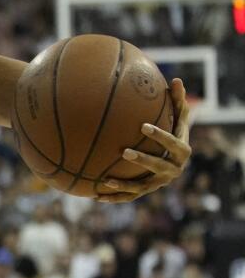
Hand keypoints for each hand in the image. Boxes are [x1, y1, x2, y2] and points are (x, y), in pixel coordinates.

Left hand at [97, 78, 191, 202]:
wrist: (174, 159)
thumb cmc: (172, 130)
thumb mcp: (176, 117)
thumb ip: (177, 102)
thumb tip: (177, 80)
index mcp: (182, 151)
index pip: (173, 144)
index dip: (161, 136)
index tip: (143, 126)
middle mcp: (173, 170)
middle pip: (159, 167)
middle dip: (144, 160)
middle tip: (125, 152)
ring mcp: (159, 183)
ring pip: (142, 187)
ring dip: (125, 186)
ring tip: (106, 181)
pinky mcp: (146, 190)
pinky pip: (129, 196)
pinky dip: (114, 197)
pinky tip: (95, 196)